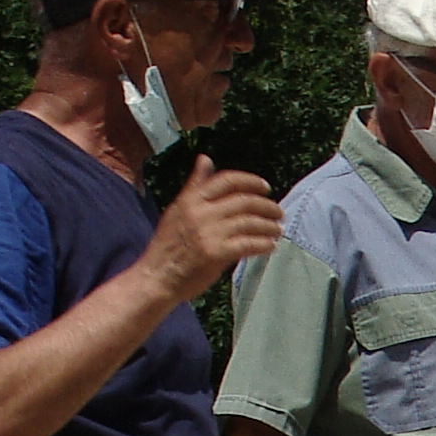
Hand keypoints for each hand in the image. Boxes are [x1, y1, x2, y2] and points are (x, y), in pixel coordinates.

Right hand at [142, 157, 283, 304]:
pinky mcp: (216, 253)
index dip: (250, 181)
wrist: (156, 277)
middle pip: (243, 201)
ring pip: (249, 222)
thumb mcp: (177, 209)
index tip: (265, 187)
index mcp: (190, 200)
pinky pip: (248, 244)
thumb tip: (206, 158)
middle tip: (278, 212)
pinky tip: (270, 246)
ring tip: (277, 230)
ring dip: (269, 226)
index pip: (226, 180)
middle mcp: (200, 212)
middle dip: (266, 206)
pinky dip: (263, 244)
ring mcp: (208, 233)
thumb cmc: (167, 246)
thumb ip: (195, 185)